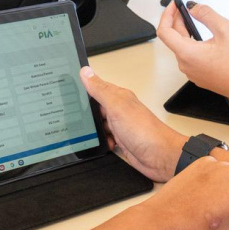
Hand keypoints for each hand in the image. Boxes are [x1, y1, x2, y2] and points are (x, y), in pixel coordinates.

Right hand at [80, 66, 187, 182]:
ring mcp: (121, 126)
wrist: (160, 157)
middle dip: (85, 112)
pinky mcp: (122, 141)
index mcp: (119, 97)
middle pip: (96, 108)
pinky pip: (105, 139)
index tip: (67, 88)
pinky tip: (105, 143)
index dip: (83, 88)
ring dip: (94, 130)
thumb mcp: (117, 106)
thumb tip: (86, 72)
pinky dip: (102, 142)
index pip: (96, 87)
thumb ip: (100, 90)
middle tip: (74, 116)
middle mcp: (120, 110)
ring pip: (99, 125)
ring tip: (91, 132)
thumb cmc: (144, 131)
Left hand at [158, 2, 228, 113]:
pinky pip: (191, 58)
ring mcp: (192, 73)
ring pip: (182, 48)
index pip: (164, 31)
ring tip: (199, 22)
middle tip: (191, 9)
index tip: (174, 5)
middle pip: (174, 39)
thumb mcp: (226, 30)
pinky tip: (206, 39)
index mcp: (187, 53)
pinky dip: (193, 45)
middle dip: (179, 21)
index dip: (167, 15)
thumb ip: (206, 14)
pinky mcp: (199, 76)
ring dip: (187, 33)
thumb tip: (193, 7)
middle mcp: (185, 65)